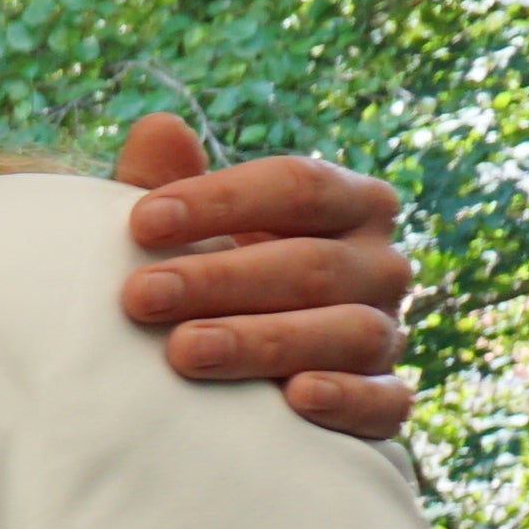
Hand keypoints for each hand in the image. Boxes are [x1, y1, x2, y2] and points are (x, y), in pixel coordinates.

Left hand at [115, 116, 411, 434]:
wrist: (243, 373)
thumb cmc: (212, 280)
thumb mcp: (187, 233)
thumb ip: (170, 185)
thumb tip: (156, 127)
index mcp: (348, 205)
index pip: (298, 185)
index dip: (220, 201)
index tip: (140, 222)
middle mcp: (379, 264)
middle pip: (313, 263)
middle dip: (220, 279)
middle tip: (140, 296)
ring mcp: (388, 332)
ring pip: (347, 331)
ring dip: (263, 341)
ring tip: (183, 351)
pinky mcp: (386, 399)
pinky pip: (386, 401)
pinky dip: (346, 399)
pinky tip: (296, 398)